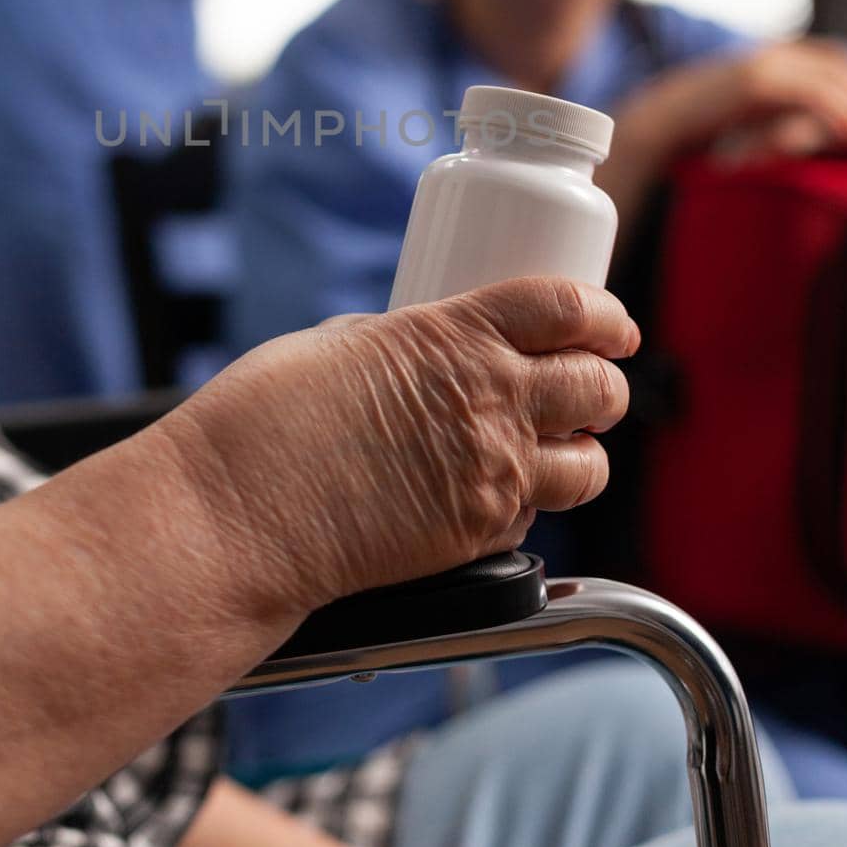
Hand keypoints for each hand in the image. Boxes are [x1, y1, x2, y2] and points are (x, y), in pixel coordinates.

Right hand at [170, 277, 635, 618]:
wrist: (236, 515)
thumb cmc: (265, 418)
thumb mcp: (339, 344)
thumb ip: (404, 345)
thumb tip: (430, 352)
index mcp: (455, 335)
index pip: (569, 307)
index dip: (605, 314)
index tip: (610, 324)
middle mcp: (489, 402)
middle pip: (599, 386)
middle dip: (605, 383)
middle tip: (588, 384)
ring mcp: (490, 475)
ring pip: (590, 464)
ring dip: (582, 451)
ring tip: (555, 447)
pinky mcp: (478, 539)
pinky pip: (536, 516)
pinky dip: (530, 503)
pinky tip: (491, 492)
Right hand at [620, 38, 846, 166]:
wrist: (662, 117)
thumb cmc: (702, 120)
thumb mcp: (749, 107)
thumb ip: (780, 107)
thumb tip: (813, 126)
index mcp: (774, 53)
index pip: (831, 58)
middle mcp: (774, 51)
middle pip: (837, 64)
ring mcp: (766, 62)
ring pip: (832, 77)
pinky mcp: (758, 80)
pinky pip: (811, 93)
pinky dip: (836, 111)